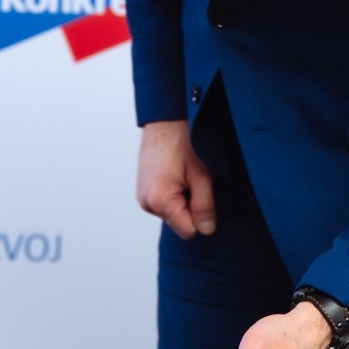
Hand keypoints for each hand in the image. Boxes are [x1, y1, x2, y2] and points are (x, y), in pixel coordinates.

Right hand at [136, 120, 215, 238]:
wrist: (164, 117)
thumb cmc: (184, 140)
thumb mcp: (202, 174)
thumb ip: (205, 206)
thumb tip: (206, 230)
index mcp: (159, 200)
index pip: (189, 231)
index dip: (202, 216)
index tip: (203, 192)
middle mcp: (146, 203)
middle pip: (180, 223)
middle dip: (191, 206)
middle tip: (193, 179)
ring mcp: (142, 197)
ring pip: (173, 214)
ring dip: (183, 199)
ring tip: (184, 173)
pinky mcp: (142, 190)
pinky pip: (164, 203)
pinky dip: (174, 193)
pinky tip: (175, 173)